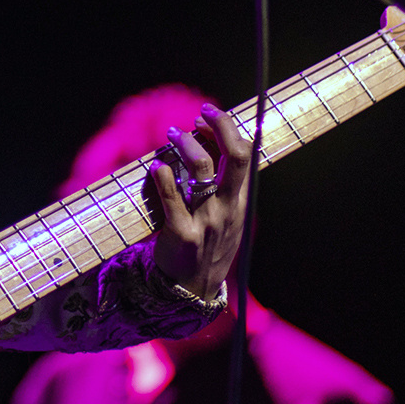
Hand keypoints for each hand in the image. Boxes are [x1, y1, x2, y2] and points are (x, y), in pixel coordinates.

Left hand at [149, 103, 252, 300]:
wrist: (193, 290)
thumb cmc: (207, 246)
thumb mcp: (227, 218)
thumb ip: (224, 187)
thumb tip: (211, 143)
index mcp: (240, 202)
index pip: (247, 156)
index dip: (230, 129)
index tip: (210, 116)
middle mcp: (228, 208)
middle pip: (235, 155)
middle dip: (220, 125)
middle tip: (201, 113)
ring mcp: (207, 221)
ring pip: (202, 168)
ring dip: (186, 143)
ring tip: (172, 135)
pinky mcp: (182, 234)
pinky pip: (172, 198)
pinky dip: (163, 176)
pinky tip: (157, 166)